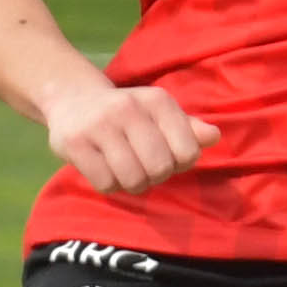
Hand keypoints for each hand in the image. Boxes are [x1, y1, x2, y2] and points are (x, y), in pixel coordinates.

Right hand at [38, 65, 211, 193]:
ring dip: (132, 184)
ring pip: (133, 179)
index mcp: (157, 101)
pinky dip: (110, 185)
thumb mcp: (160, 115)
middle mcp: (128, 108)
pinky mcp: (74, 143)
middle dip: (155, 176)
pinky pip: (106, 183)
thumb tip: (214, 137)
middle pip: (160, 168)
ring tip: (124, 170)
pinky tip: (104, 169)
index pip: (188, 152)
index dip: (180, 164)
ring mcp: (99, 124)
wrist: (73, 100)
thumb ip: (189, 128)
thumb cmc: (128, 115)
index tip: (166, 156)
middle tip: (143, 167)